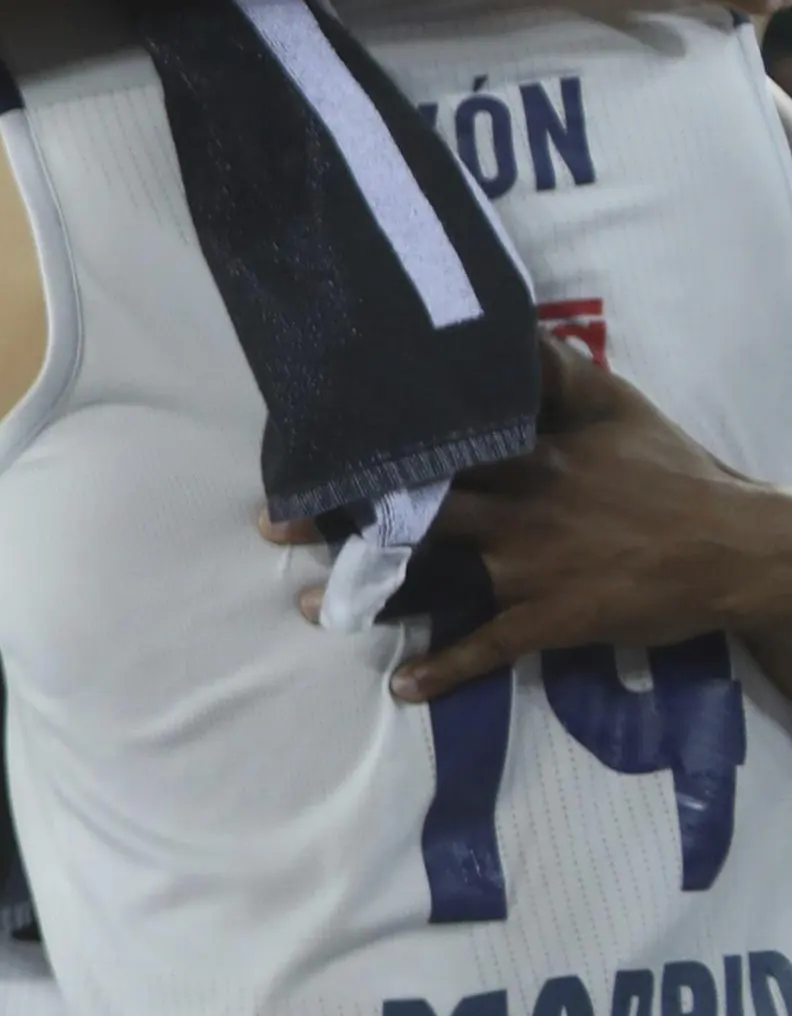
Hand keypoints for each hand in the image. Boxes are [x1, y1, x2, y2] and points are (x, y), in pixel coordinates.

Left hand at [305, 339, 791, 700]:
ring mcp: (534, 567)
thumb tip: (504, 328)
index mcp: (532, 453)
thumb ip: (556, 370)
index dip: (375, 444)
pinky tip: (403, 687)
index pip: (439, 443)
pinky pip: (491, 648)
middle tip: (276, 521)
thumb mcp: (617, 405)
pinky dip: (446, 669)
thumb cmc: (671, 470)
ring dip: (372, 597)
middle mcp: (522, 507)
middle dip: (345, 517)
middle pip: (418, 509)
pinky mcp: (556, 617)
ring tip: (311, 605)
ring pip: (437, 581)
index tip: (313, 441)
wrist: (740, 547)